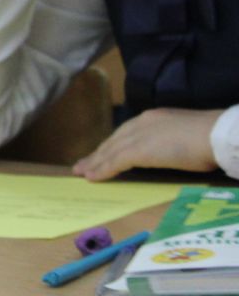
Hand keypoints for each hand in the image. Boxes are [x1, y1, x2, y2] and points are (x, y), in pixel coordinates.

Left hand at [74, 108, 221, 181]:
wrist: (213, 134)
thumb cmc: (208, 137)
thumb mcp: (183, 135)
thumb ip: (169, 140)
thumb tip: (168, 151)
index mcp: (153, 118)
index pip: (126, 133)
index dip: (112, 144)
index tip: (101, 153)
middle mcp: (141, 123)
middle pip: (113, 141)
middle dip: (98, 154)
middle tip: (83, 164)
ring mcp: (138, 136)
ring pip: (110, 151)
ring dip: (94, 163)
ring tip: (81, 172)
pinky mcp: (137, 150)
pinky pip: (114, 162)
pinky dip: (102, 170)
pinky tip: (92, 177)